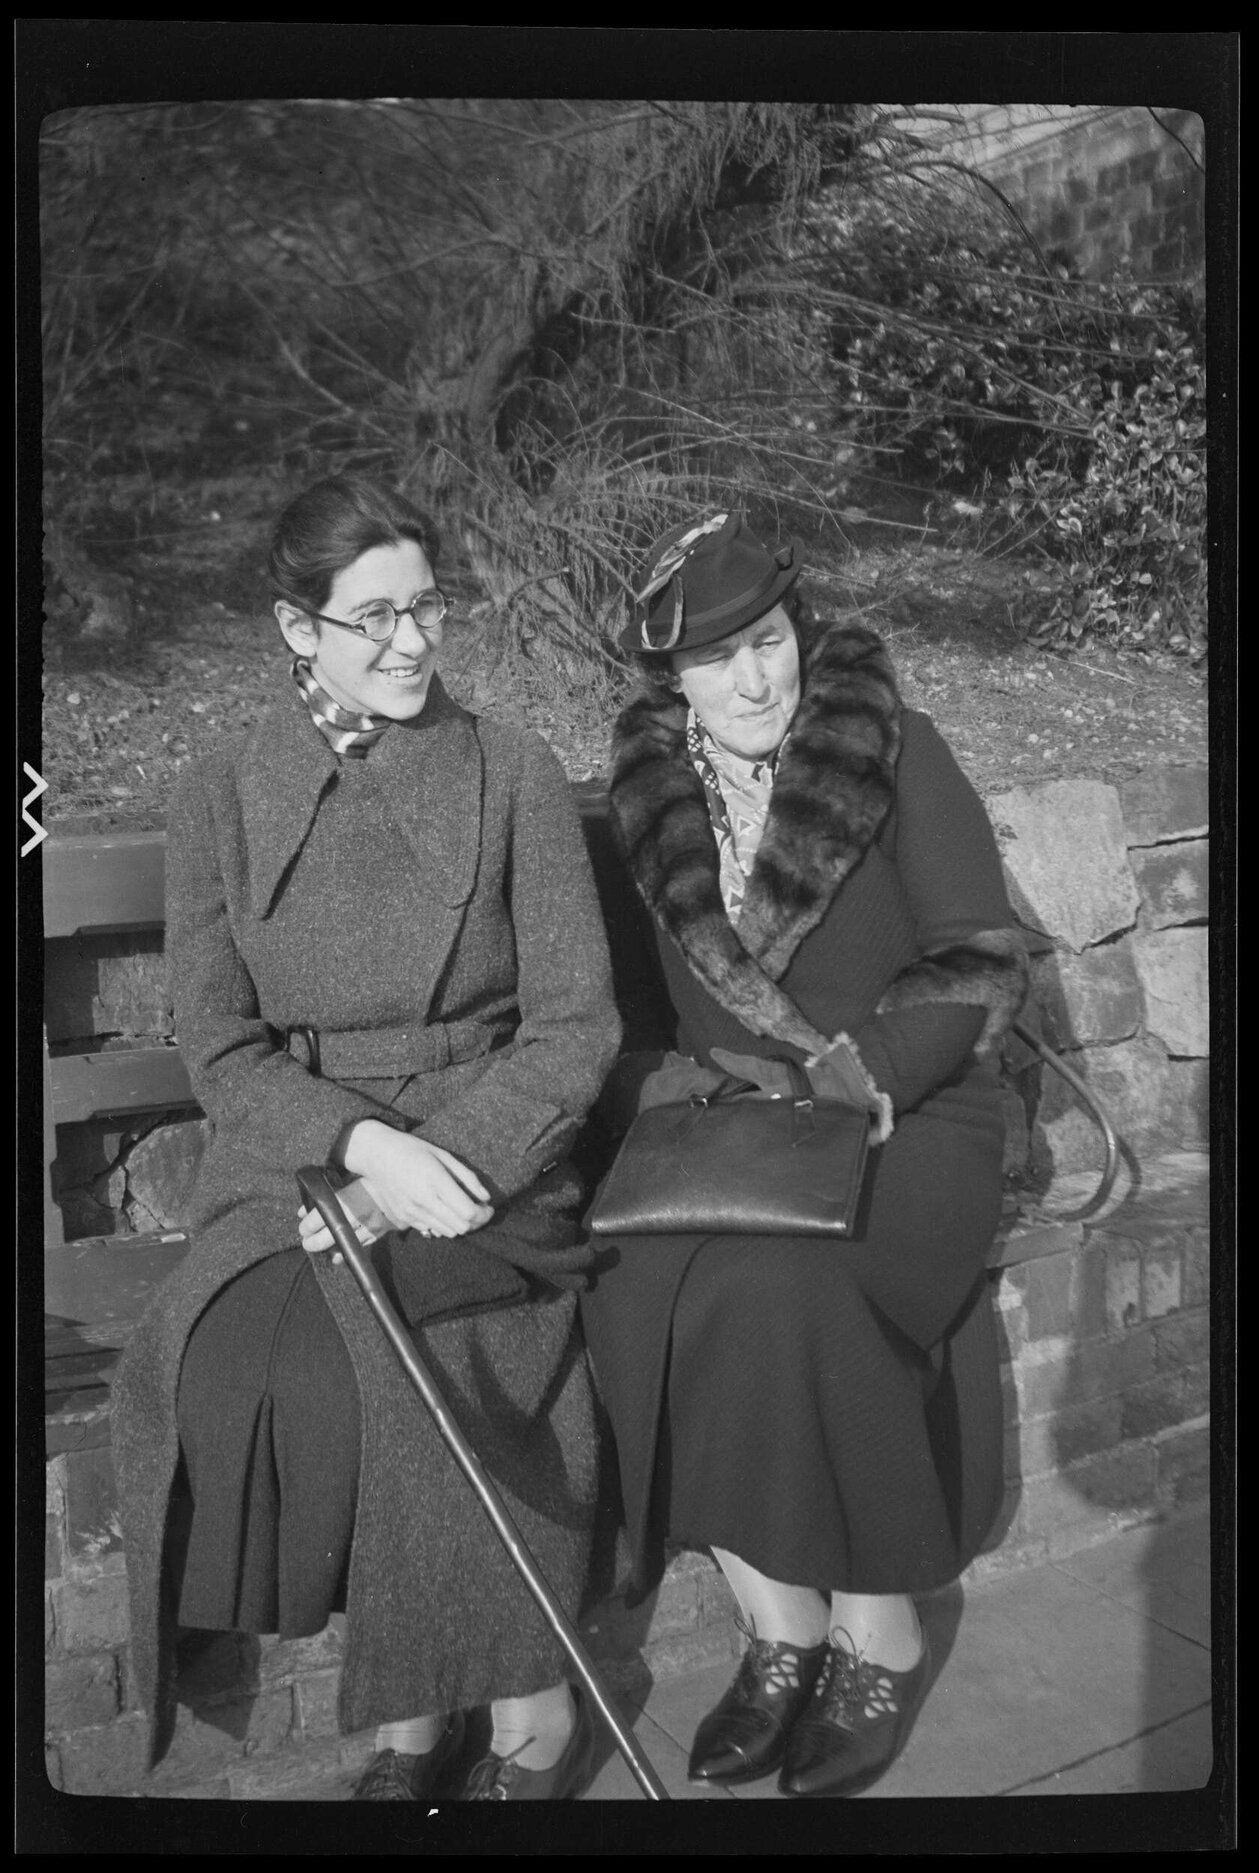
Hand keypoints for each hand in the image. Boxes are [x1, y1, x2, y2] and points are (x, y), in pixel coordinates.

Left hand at [299, 1176, 390, 1257]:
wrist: (415, 1178)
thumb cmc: (381, 1171)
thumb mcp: (356, 1172)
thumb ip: (332, 1183)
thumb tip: (309, 1199)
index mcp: (352, 1195)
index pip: (324, 1213)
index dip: (310, 1222)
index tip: (302, 1225)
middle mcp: (362, 1213)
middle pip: (333, 1232)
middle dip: (316, 1241)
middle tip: (306, 1242)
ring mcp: (375, 1224)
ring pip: (348, 1242)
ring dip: (331, 1248)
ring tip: (318, 1249)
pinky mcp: (386, 1229)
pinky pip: (364, 1245)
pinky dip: (350, 1252)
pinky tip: (339, 1257)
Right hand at [338, 1122, 494, 1239]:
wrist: (378, 1156)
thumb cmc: (414, 1150)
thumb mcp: (444, 1156)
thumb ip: (467, 1177)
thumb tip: (486, 1197)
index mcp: (436, 1181)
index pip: (467, 1212)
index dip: (484, 1214)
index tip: (488, 1207)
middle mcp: (423, 1201)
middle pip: (461, 1227)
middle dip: (476, 1222)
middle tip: (480, 1211)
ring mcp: (412, 1212)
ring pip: (448, 1233)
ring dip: (460, 1225)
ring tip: (462, 1210)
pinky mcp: (403, 1219)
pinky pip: (431, 1230)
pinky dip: (443, 1225)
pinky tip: (443, 1210)